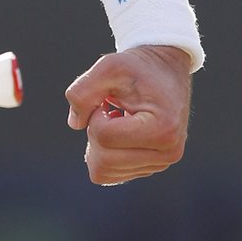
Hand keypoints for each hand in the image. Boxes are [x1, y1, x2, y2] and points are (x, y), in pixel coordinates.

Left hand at [65, 45, 191, 184]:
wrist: (165, 73)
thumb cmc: (137, 69)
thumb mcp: (109, 66)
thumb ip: (83, 90)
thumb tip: (74, 123)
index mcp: (162, 130)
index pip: (104, 136)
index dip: (94, 114)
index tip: (108, 98)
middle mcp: (167, 153)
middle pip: (103, 161)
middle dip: (94, 131)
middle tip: (108, 109)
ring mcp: (160, 165)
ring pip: (103, 171)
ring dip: (99, 142)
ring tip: (116, 119)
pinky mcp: (149, 168)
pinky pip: (108, 174)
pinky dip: (103, 152)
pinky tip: (118, 131)